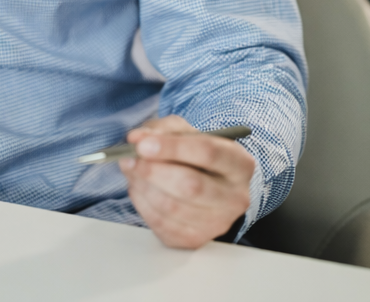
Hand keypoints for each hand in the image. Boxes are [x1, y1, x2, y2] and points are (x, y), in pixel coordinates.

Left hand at [120, 115, 254, 248]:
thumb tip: (136, 139)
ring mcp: (218, 223)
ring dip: (143, 186)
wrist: (208, 183)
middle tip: (129, 158)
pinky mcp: (196, 239)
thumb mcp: (185, 132)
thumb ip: (161, 130)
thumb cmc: (196, 155)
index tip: (143, 145)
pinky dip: (142, 204)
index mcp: (240, 164)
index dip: (172, 148)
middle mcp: (235, 197)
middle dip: (153, 171)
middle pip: (191, 186)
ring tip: (131, 170)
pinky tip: (139, 188)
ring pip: (173, 207)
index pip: (208, 153)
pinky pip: (162, 224)